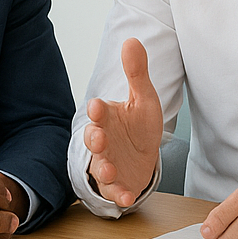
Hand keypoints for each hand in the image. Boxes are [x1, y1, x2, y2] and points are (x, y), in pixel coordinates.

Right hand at [84, 38, 163, 206]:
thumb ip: (137, 73)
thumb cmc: (139, 126)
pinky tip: (126, 198)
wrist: (144, 156)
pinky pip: (114, 191)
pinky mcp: (117, 184)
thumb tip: (132, 40)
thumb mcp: (144, 99)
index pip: (98, 112)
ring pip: (99, 167)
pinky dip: (118, 195)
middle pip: (93, 140)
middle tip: (99, 137)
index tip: (98, 106)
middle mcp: (103, 141)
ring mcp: (107, 164)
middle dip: (94, 140)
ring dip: (103, 169)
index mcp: (107, 118)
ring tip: (109, 169)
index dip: (97, 110)